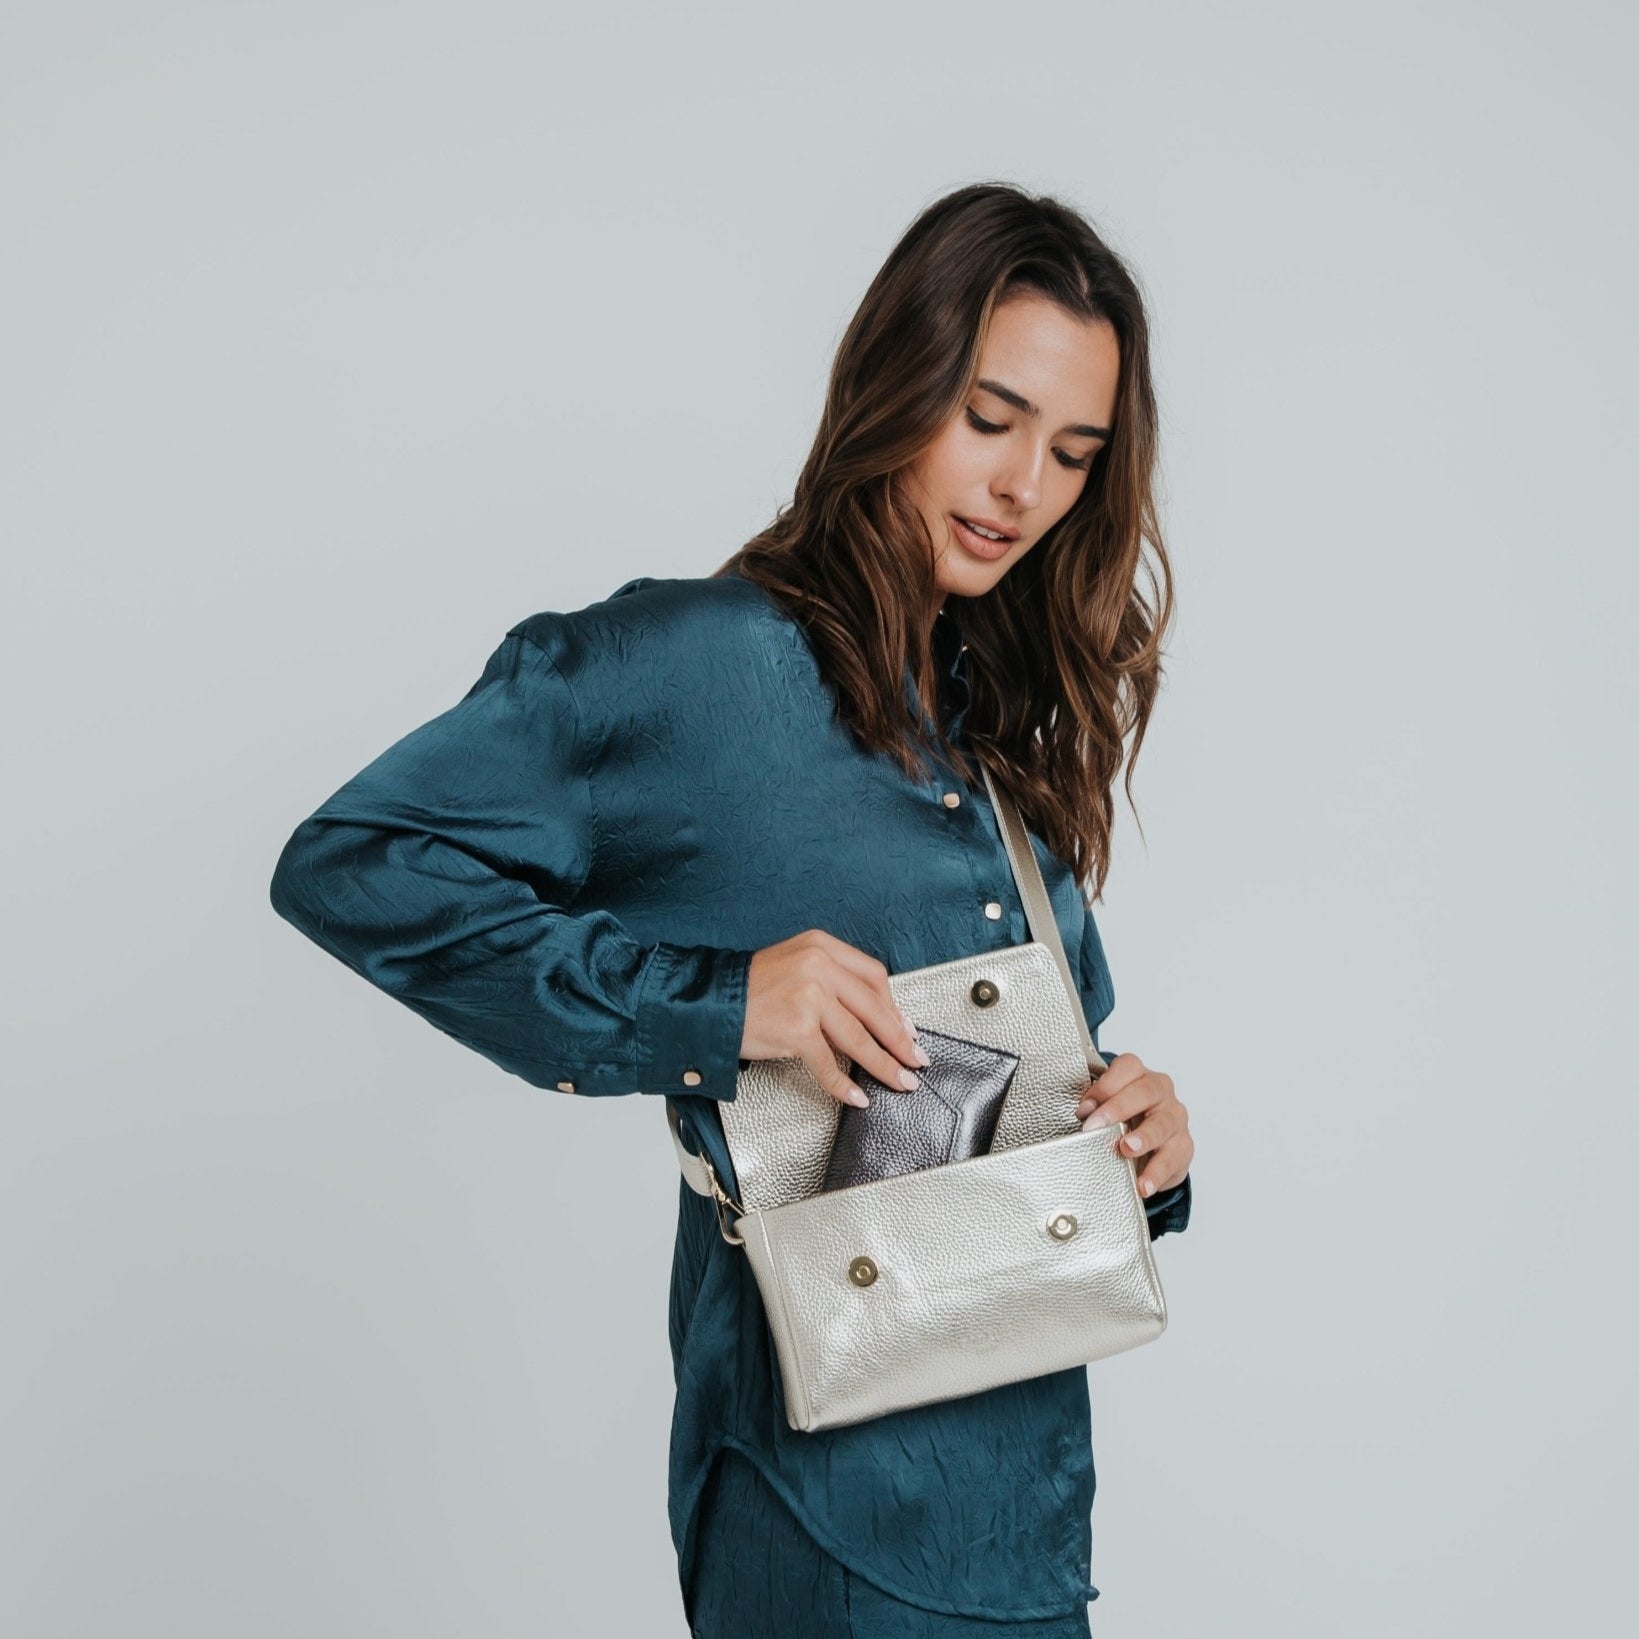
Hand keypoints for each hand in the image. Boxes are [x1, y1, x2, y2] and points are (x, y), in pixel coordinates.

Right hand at [741, 930, 930, 1108]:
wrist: (709, 1002)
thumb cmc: (749, 989)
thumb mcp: (794, 966)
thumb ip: (831, 982)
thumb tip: (873, 1018)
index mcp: (821, 947)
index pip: (873, 976)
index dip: (894, 1007)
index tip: (906, 1028)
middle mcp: (818, 966)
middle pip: (874, 1008)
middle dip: (900, 1040)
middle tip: (916, 1059)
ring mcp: (808, 997)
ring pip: (859, 1038)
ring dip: (884, 1065)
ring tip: (900, 1081)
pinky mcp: (796, 1028)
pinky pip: (829, 1063)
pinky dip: (844, 1084)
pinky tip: (857, 1096)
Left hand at [1075, 1053, 1192, 1198]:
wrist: (1151, 1147)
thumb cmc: (1125, 1119)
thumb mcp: (1108, 1107)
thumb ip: (1095, 1106)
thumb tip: (1081, 1113)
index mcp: (1139, 1075)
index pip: (1127, 1068)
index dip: (1104, 1086)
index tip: (1083, 1109)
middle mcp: (1161, 1092)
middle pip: (1146, 1092)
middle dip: (1118, 1109)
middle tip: (1095, 1127)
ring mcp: (1175, 1118)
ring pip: (1162, 1124)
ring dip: (1143, 1137)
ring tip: (1126, 1150)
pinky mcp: (1183, 1146)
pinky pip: (1173, 1158)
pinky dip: (1156, 1173)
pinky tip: (1143, 1184)